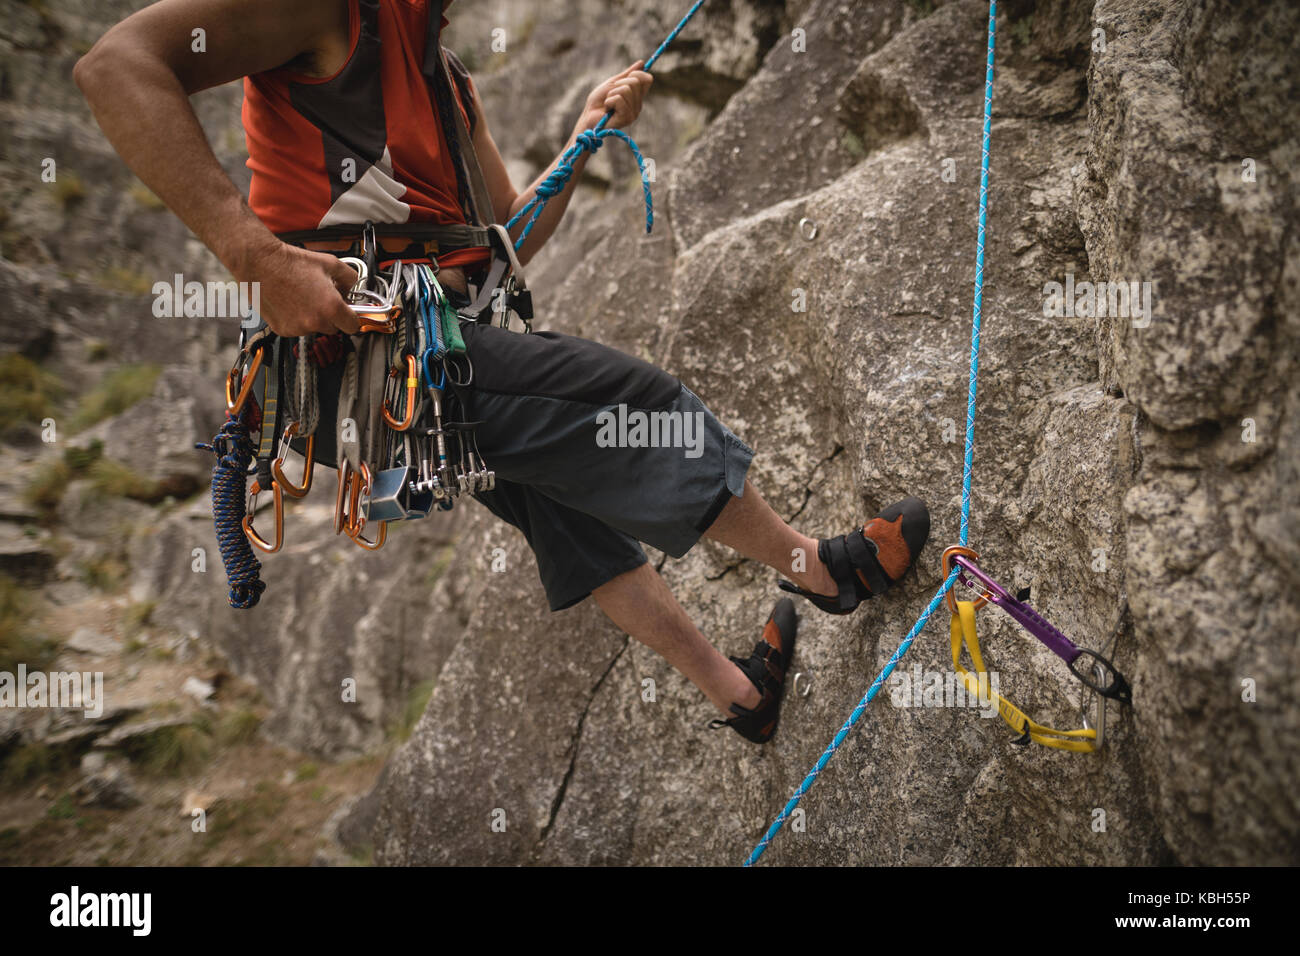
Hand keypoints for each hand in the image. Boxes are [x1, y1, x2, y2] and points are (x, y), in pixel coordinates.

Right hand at [237, 239, 360, 336]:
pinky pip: (297, 329)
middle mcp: (315, 321)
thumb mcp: (330, 263)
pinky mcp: (283, 330)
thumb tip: (351, 290)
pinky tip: (290, 303)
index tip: (348, 313)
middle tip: (321, 298)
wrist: (260, 263)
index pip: (353, 326)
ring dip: (313, 317)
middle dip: (331, 315)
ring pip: (314, 328)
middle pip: (334, 328)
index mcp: (331, 307)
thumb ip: (350, 279)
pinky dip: (296, 319)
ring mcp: (298, 328)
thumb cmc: (290, 263)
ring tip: (302, 296)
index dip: (351, 317)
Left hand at [579, 61, 652, 131]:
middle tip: (610, 94)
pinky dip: (609, 101)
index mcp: (637, 97)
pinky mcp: (626, 118)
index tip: (625, 77)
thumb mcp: (612, 84)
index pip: (648, 79)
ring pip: (626, 90)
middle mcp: (638, 105)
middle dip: (618, 84)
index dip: (636, 73)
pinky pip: (619, 99)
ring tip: (608, 103)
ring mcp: (633, 113)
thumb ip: (626, 75)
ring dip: (611, 93)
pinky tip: (607, 109)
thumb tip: (641, 62)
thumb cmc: (598, 102)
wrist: (588, 117)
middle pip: (635, 82)